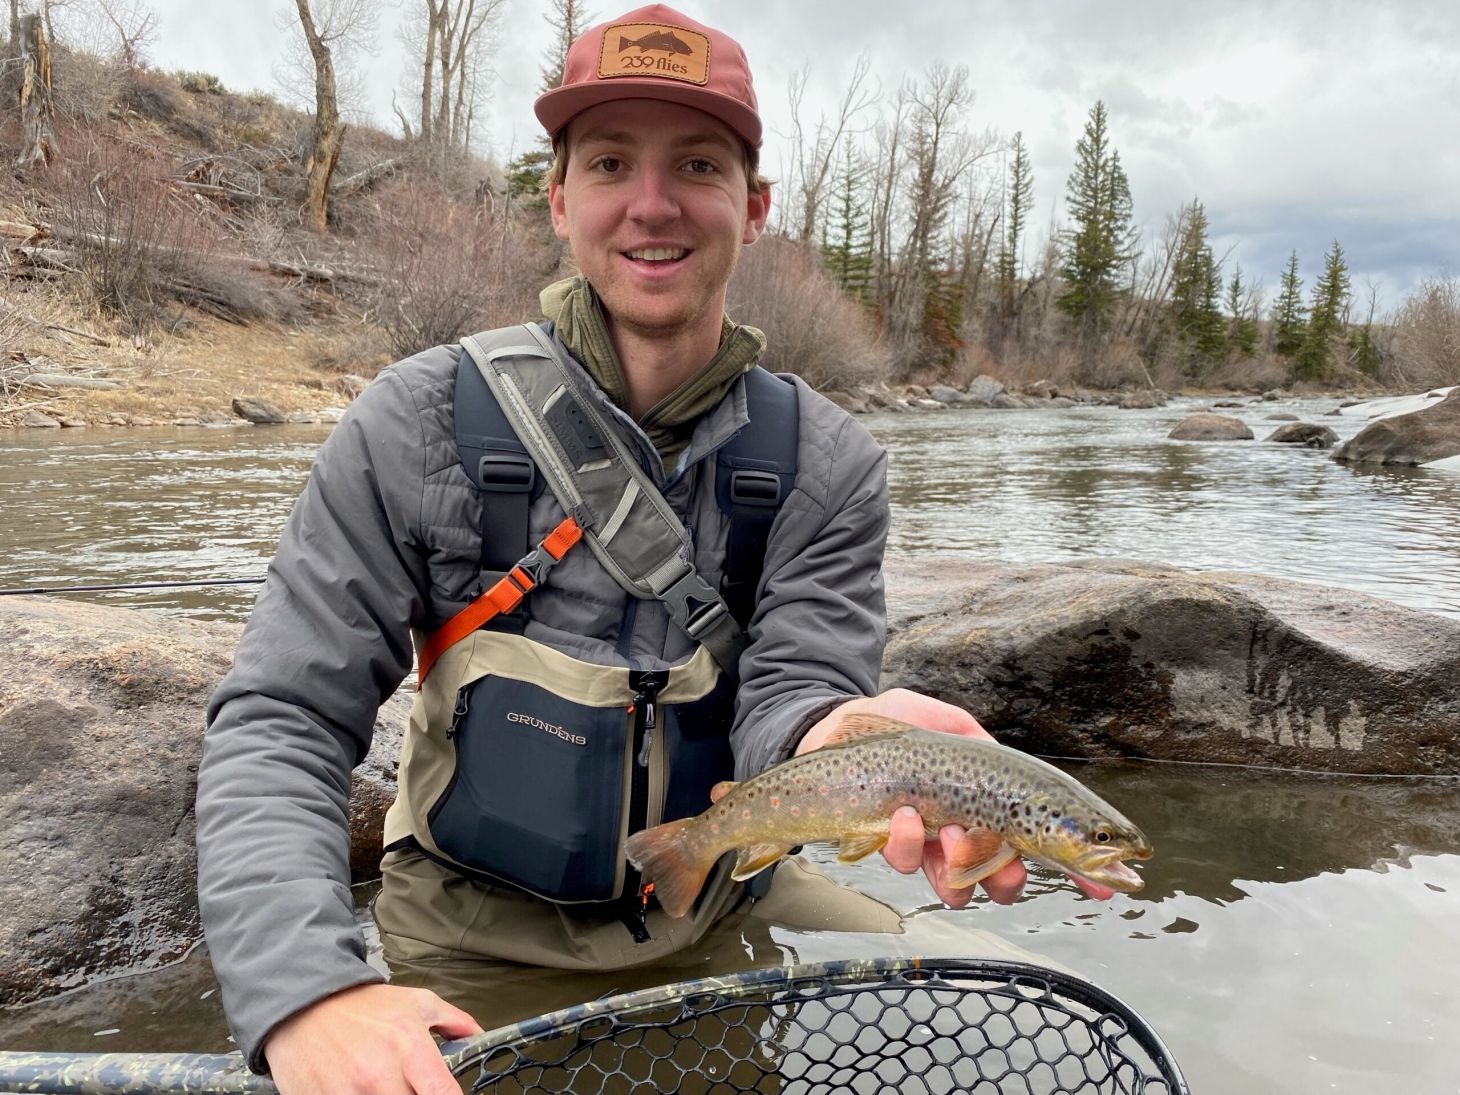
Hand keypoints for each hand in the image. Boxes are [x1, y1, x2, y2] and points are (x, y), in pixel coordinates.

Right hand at [265, 982, 482, 1094]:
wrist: (304, 1006)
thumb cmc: (361, 1006)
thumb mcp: (416, 1002)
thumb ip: (453, 1021)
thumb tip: (477, 1036)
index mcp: (408, 1046)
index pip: (443, 1094)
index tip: (447, 1094)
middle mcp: (379, 1074)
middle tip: (413, 1085)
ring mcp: (348, 1093)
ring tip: (384, 1086)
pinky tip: (360, 1089)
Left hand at [797, 689, 1113, 906]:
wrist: (824, 729)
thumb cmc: (888, 723)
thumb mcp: (944, 720)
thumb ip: (976, 739)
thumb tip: (1001, 761)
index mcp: (987, 802)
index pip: (1042, 838)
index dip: (1079, 867)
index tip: (1111, 886)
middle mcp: (960, 831)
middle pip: (1003, 876)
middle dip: (1008, 876)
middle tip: (1006, 863)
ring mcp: (922, 844)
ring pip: (957, 883)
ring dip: (958, 864)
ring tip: (944, 833)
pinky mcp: (884, 846)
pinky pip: (905, 862)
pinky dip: (905, 843)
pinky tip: (900, 816)